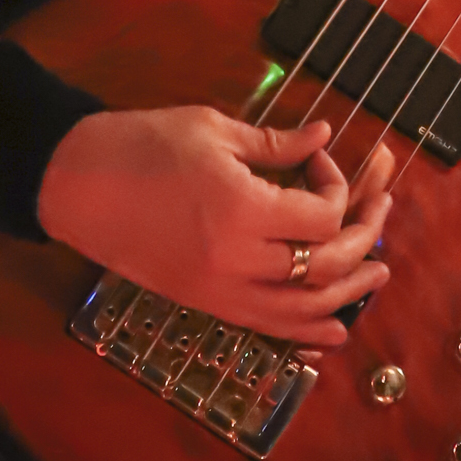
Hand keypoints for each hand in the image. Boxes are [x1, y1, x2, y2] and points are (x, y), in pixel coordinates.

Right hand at [35, 108, 392, 344]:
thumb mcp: (214, 130)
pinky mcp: (204, 304)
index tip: (319, 158)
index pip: (322, 215)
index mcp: (242, 210)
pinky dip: (306, 330)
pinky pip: (268, 328)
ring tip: (378, 275)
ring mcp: (220, 291)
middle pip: (324, 266)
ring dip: (348, 294)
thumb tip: (323, 137)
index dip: (337, 185)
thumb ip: (275, 142)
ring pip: (303, 310)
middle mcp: (237, 261)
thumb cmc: (142, 144)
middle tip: (382, 212)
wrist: (78, 184)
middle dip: (363, 239)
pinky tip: (332, 327)